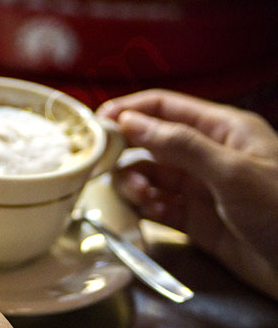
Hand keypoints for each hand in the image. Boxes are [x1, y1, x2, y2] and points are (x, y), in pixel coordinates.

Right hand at [98, 89, 277, 298]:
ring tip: (132, 192)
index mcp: (224, 129)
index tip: (96, 122)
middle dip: (126, 149)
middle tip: (100, 162)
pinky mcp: (195, 220)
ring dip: (134, 182)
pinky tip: (145, 210)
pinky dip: (145, 207)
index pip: (167, 107)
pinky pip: (158, 207)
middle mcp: (209, 155)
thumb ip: (180, 145)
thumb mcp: (231, 172)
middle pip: (153, 142)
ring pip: (151, 176)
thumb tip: (131, 122)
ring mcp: (201, 189)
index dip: (130, 110)